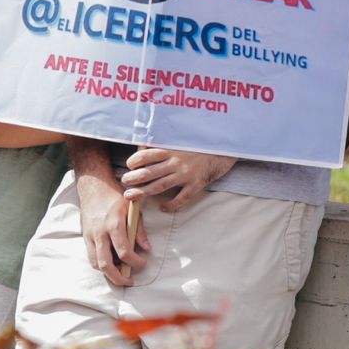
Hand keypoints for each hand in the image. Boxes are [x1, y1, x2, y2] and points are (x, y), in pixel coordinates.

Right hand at [75, 171, 148, 286]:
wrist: (93, 185)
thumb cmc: (114, 195)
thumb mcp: (132, 208)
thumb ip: (138, 230)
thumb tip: (147, 249)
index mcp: (114, 224)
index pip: (124, 252)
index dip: (135, 262)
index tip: (143, 263)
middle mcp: (99, 232)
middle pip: (106, 264)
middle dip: (118, 277)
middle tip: (129, 281)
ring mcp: (90, 235)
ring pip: (95, 263)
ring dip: (108, 273)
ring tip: (120, 274)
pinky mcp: (85, 236)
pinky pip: (91, 256)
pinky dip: (100, 264)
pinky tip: (111, 263)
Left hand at [121, 148, 236, 210]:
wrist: (224, 150)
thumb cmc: (201, 145)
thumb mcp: (181, 140)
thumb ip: (164, 144)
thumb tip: (143, 147)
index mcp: (172, 149)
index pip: (147, 155)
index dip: (135, 161)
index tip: (129, 166)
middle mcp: (177, 162)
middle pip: (150, 172)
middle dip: (134, 178)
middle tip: (124, 183)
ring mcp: (186, 174)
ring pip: (160, 185)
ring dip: (144, 192)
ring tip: (131, 196)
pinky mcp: (196, 184)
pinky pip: (181, 198)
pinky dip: (171, 204)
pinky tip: (163, 207)